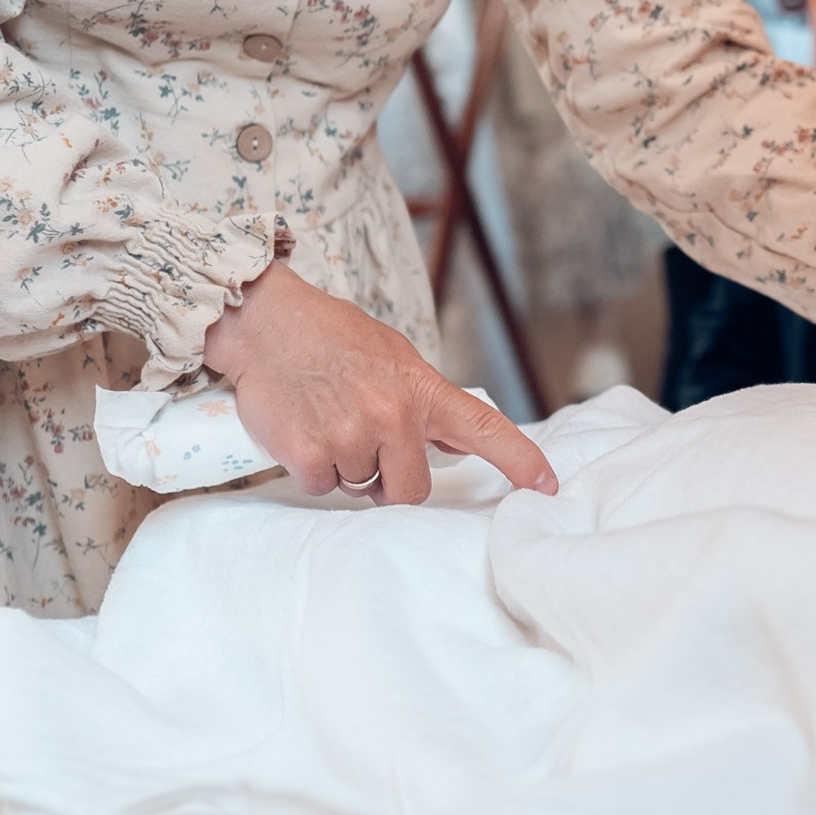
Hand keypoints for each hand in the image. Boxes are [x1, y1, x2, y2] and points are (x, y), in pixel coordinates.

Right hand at [202, 261, 556, 502]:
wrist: (268, 324)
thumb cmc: (333, 339)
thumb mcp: (394, 359)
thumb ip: (424, 403)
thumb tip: (452, 444)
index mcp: (423, 391)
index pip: (485, 428)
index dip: (521, 461)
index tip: (547, 487)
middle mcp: (394, 416)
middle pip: (410, 490)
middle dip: (389, 480)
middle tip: (365, 444)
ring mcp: (352, 437)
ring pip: (359, 488)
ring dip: (346, 467)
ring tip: (329, 419)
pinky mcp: (309, 455)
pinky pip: (321, 487)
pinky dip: (312, 468)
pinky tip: (305, 429)